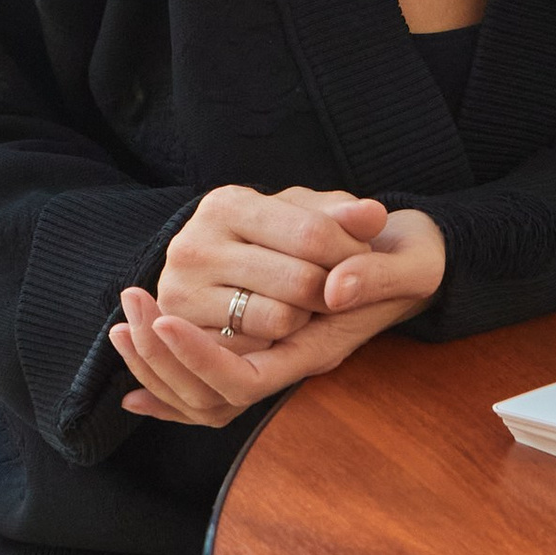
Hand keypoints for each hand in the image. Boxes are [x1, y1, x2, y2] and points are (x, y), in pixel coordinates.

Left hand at [112, 196, 446, 428]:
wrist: (416, 257)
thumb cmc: (414, 257)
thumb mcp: (412, 260)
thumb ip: (376, 276)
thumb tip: (334, 290)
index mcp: (322, 346)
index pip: (248, 378)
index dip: (203, 358)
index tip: (166, 320)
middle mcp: (293, 358)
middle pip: (216, 394)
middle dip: (166, 359)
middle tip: (133, 306)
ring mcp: (276, 352)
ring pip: (205, 394)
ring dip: (158, 365)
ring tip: (124, 321)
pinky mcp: (264, 335)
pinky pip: (208, 380)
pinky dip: (168, 385)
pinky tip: (133, 389)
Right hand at [154, 182, 390, 351]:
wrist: (213, 279)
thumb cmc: (273, 242)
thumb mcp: (306, 218)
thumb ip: (344, 216)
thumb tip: (373, 216)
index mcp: (227, 204)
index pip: (314, 234)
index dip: (352, 254)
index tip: (363, 261)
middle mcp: (194, 244)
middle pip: (301, 281)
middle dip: (333, 291)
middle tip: (336, 290)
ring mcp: (182, 291)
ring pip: (282, 319)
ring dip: (306, 319)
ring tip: (303, 305)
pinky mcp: (185, 337)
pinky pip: (257, 350)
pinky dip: (276, 342)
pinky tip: (272, 327)